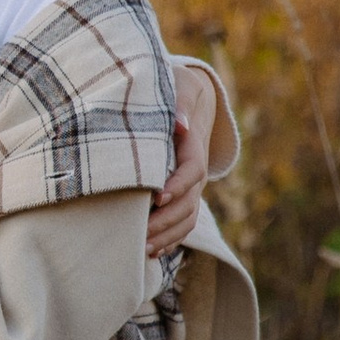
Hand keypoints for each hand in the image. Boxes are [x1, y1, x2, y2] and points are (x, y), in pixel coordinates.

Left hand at [148, 67, 216, 262]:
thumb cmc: (173, 91)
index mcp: (194, 148)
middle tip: (142, 232)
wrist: (184, 103)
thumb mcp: (178, 88)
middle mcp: (197, 173)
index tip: (157, 197)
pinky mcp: (183, 199)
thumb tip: (180, 123)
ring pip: (187, 218)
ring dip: (167, 235)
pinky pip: (182, 224)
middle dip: (166, 220)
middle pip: (189, 202)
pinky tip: (150, 251)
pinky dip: (169, 240)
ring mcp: (191, 189)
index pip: (192, 170)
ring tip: (143, 247)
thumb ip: (179, 103)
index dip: (177, 185)